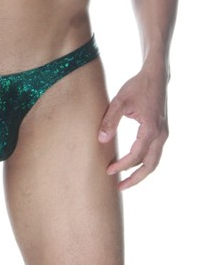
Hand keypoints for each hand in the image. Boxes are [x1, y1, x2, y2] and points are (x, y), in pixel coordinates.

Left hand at [98, 69, 168, 189]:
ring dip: (141, 173)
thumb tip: (101, 140)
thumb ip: (110, 121)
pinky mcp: (162, 131)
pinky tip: (133, 164)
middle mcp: (160, 135)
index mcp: (150, 129)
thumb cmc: (136, 87)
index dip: (122, 166)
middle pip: (150, 166)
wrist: (155, 77)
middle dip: (135, 179)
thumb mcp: (119, 102)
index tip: (108, 170)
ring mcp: (163, 134)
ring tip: (126, 180)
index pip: (136, 156)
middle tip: (119, 187)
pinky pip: (155, 153)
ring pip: (154, 161)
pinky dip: (145, 162)